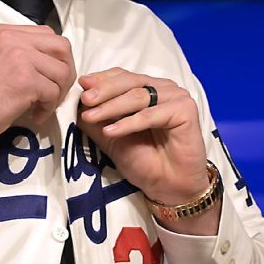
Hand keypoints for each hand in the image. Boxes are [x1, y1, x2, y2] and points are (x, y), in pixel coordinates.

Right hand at [0, 24, 75, 155]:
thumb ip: (16, 53)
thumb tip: (48, 63)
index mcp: (2, 31)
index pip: (46, 34)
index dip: (55, 58)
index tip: (49, 77)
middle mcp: (11, 38)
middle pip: (61, 47)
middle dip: (66, 71)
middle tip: (56, 92)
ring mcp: (19, 56)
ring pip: (61, 71)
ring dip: (58, 93)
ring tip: (42, 106)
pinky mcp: (25, 79)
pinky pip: (53, 92)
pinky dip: (48, 107)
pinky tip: (35, 115)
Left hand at [76, 68, 210, 209]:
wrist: (168, 187)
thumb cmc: (144, 162)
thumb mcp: (111, 137)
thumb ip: (97, 119)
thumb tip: (77, 102)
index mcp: (148, 89)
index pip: (122, 76)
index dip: (101, 79)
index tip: (81, 85)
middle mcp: (163, 89)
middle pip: (130, 82)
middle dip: (104, 91)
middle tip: (85, 100)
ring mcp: (176, 97)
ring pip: (138, 96)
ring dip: (111, 107)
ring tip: (91, 117)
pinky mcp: (186, 110)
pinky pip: (151, 114)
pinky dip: (129, 123)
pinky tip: (111, 131)